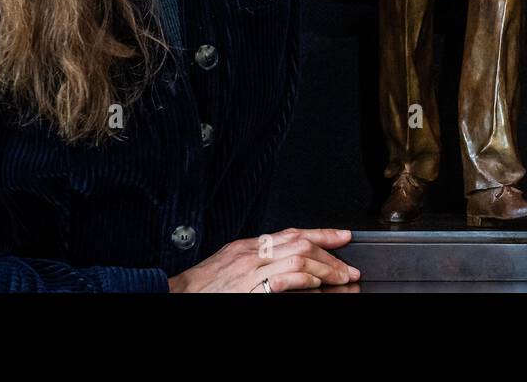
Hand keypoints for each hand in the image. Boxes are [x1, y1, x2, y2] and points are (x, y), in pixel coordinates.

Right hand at [166, 227, 359, 292]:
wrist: (178, 295)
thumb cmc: (201, 286)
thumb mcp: (231, 262)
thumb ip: (257, 258)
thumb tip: (286, 260)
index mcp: (249, 245)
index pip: (293, 232)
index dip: (322, 234)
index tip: (343, 236)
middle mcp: (252, 253)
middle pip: (301, 243)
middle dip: (330, 254)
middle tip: (348, 267)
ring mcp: (251, 270)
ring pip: (299, 258)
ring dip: (326, 269)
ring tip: (341, 278)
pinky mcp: (250, 289)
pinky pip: (285, 279)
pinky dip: (306, 280)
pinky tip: (317, 285)